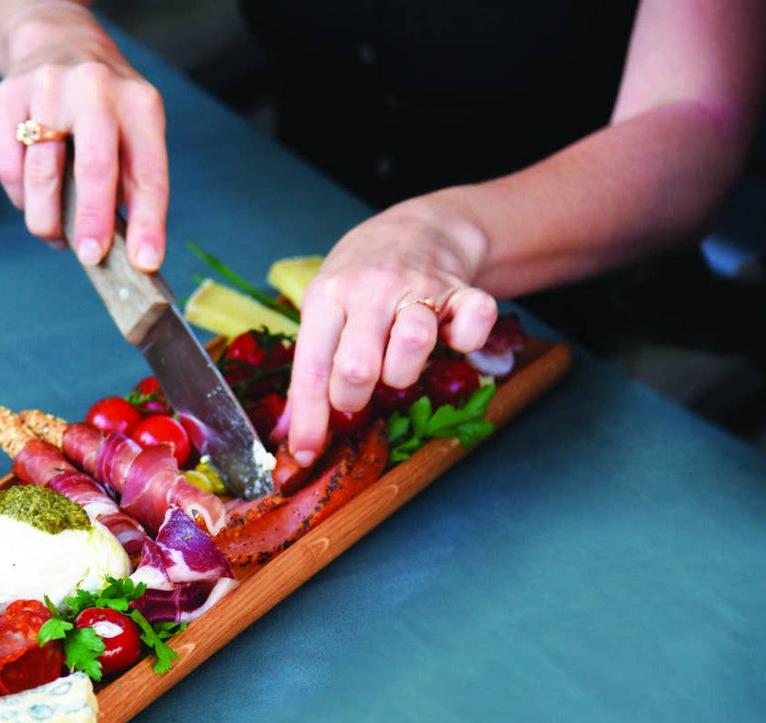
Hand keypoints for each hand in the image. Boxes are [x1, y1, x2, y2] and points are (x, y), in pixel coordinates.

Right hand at [0, 3, 167, 270]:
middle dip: (93, 222)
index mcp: (139, 103)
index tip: (145, 262)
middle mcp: (95, 89)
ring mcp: (48, 88)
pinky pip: (9, 167)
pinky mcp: (9, 95)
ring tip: (57, 237)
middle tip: (91, 258)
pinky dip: (20, 198)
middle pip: (93, 167)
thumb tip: (128, 251)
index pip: (148, 171)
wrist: (58, 42)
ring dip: (48, 220)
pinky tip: (33, 202)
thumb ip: (131, 181)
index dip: (148, 222)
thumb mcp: (134, 129)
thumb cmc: (105, 106)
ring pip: (41, 174)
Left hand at [282, 197, 498, 463]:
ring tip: (398, 366)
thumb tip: (291, 434)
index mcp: (327, 297)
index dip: (309, 420)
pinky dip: (468, 341)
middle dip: (353, 398)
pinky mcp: (462, 289)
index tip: (307, 455)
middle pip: (357, 366)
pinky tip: (453, 339)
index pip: (310, 368)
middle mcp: (370, 290)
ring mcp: (419, 287)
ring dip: (405, 373)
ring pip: (413, 344)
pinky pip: (474, 323)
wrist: (417, 226)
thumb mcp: (324, 307)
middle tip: (357, 394)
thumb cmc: (361, 277)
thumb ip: (311, 366)